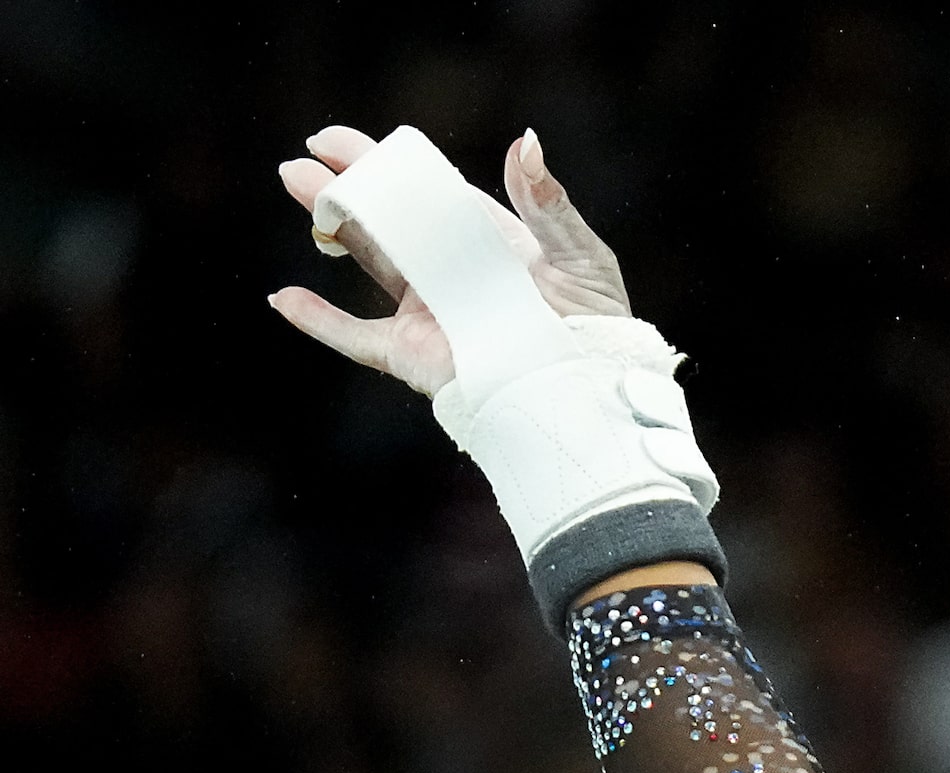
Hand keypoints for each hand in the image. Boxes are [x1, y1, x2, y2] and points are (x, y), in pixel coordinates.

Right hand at [269, 126, 628, 395]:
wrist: (592, 388)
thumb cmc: (597, 322)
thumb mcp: (578, 253)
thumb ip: (546, 202)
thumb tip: (527, 141)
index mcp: (482, 238)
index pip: (424, 191)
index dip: (382, 163)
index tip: (340, 139)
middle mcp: (446, 269)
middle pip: (384, 218)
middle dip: (344, 185)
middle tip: (305, 156)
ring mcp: (424, 311)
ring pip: (365, 260)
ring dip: (328, 225)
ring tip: (296, 184)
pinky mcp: (413, 354)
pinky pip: (356, 338)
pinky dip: (320, 321)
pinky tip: (284, 298)